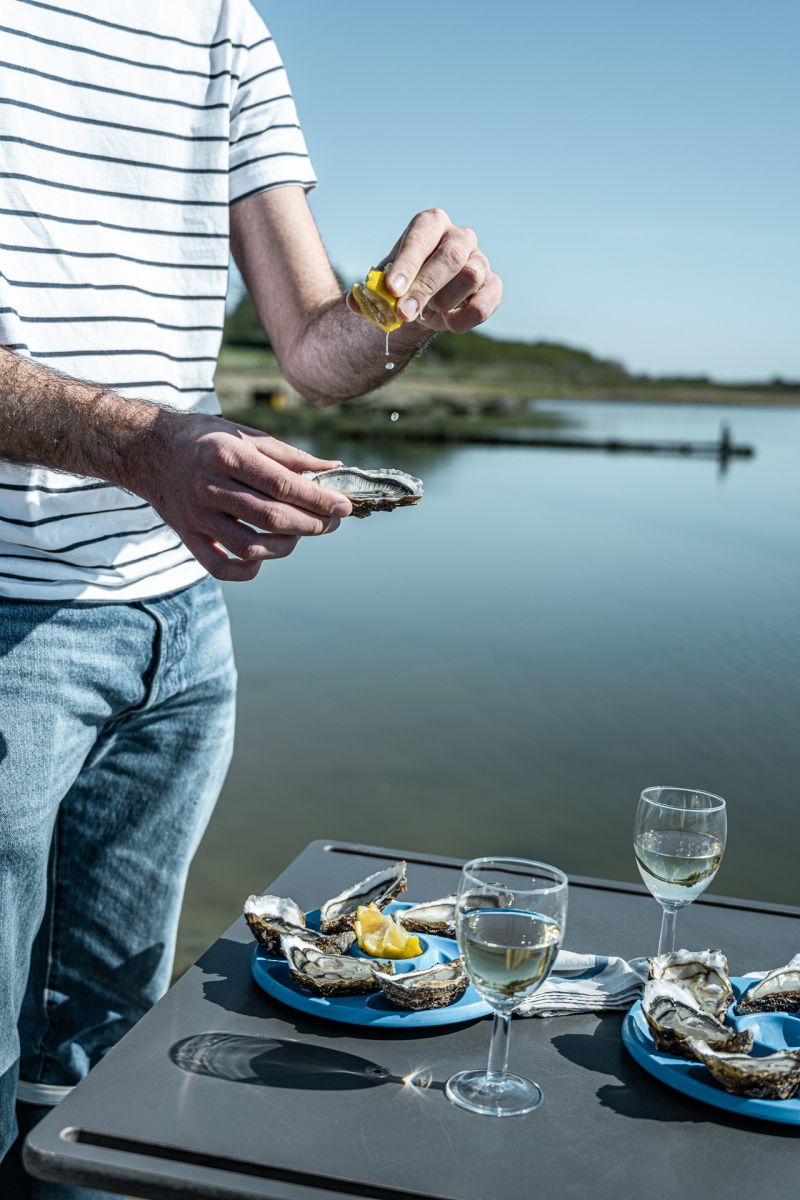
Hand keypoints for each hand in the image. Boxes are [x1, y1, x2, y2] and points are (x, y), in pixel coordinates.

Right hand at [136, 410, 350, 580]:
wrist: (146, 449)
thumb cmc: (205, 439)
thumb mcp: (245, 435)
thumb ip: (289, 456)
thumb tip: (332, 470)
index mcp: (226, 455)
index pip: (281, 485)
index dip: (317, 499)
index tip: (344, 507)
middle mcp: (209, 487)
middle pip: (271, 518)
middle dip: (311, 524)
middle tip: (331, 522)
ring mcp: (196, 516)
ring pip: (250, 546)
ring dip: (285, 547)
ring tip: (298, 535)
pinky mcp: (188, 537)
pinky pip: (221, 567)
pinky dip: (248, 569)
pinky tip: (264, 556)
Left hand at [346, 208, 501, 332]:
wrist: (425, 302)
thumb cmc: (403, 285)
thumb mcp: (382, 286)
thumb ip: (367, 294)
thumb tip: (355, 302)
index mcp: (430, 225)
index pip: (421, 237)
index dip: (408, 263)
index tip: (392, 288)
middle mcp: (459, 236)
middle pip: (451, 256)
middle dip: (425, 287)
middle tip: (403, 313)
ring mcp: (480, 259)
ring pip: (471, 275)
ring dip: (444, 300)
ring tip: (428, 311)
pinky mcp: (493, 285)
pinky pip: (485, 301)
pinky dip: (465, 317)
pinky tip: (448, 323)